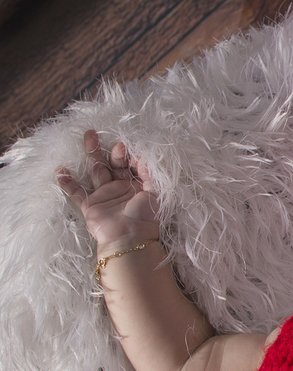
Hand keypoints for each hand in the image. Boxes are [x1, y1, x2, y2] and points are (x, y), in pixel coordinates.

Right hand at [57, 130, 159, 254]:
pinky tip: (60, 170)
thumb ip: (150, 174)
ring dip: (91, 154)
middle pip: (111, 163)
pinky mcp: (90, 206)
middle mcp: (119, 188)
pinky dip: (67, 183)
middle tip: (98, 133)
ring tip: (87, 137)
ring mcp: (104, 196)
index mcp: (136, 185)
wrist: (130, 238)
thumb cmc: (146, 217)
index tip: (127, 149)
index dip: (128, 155)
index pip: (130, 164)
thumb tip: (143, 156)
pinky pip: (76, 193)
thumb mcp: (155, 193)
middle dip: (106, 149)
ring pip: (96, 170)